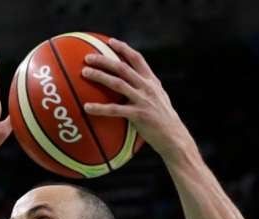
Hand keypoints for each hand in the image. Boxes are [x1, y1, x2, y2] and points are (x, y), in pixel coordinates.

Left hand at [81, 38, 189, 160]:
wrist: (174, 137)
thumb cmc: (164, 120)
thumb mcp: (159, 99)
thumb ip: (147, 89)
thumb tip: (134, 85)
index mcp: (151, 81)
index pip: (137, 59)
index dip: (123, 49)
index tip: (110, 42)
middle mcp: (147, 87)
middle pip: (122, 67)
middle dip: (104, 60)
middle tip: (88, 58)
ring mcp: (142, 100)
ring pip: (117, 83)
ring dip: (99, 76)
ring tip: (84, 73)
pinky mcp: (138, 115)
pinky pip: (114, 110)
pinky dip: (99, 108)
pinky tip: (87, 107)